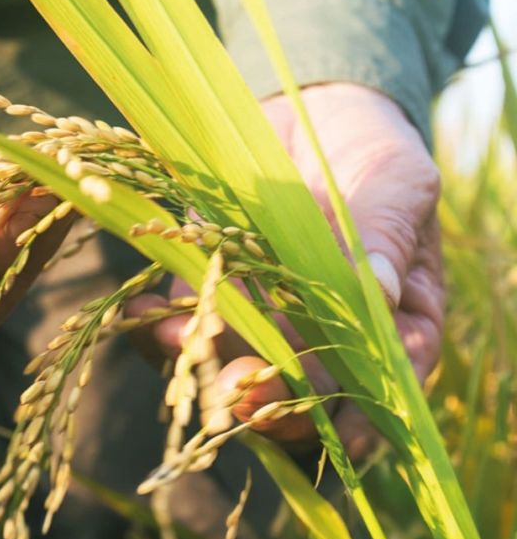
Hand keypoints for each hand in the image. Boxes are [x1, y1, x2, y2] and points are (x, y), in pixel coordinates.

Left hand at [133, 83, 443, 455]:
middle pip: (302, 391)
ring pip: (236, 364)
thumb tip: (382, 293)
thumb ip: (386, 235)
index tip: (338, 431)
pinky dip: (160, 328)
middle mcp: (326, 333)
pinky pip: (186, 324)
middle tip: (239, 391)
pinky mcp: (212, 291)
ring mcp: (265, 317)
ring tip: (180, 344)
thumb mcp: (396, 182)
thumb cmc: (372, 147)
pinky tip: (142, 315)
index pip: (383, 383)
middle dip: (269, 399)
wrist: (305, 108)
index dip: (362, 415)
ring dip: (205, 366)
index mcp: (393, 320)